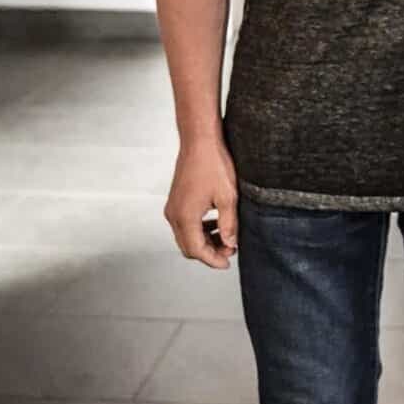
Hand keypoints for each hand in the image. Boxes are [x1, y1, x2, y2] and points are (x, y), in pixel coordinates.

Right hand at [164, 138, 238, 268]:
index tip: (227, 263)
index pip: (197, 250)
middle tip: (230, 250)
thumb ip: (228, 224)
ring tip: (226, 236)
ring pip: (186, 236)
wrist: (200, 141)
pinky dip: (199, 229)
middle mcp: (174, 215)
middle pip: (188, 247)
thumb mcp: (228, 197)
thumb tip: (230, 243)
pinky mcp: (176, 201)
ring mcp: (173, 207)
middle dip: (209, 252)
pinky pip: (185, 224)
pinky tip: (216, 222)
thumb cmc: (213, 164)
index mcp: (185, 217)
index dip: (213, 260)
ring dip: (204, 241)